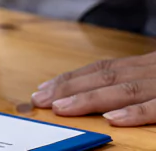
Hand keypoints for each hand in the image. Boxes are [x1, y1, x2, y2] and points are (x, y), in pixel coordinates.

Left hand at [32, 52, 155, 125]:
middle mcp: (152, 70)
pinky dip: (134, 112)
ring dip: (89, 99)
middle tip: (40, 99)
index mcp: (148, 65)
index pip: (104, 69)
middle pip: (106, 77)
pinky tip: (112, 119)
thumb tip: (105, 93)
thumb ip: (137, 80)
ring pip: (124, 89)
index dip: (73, 77)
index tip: (46, 87)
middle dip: (69, 88)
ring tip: (60, 108)